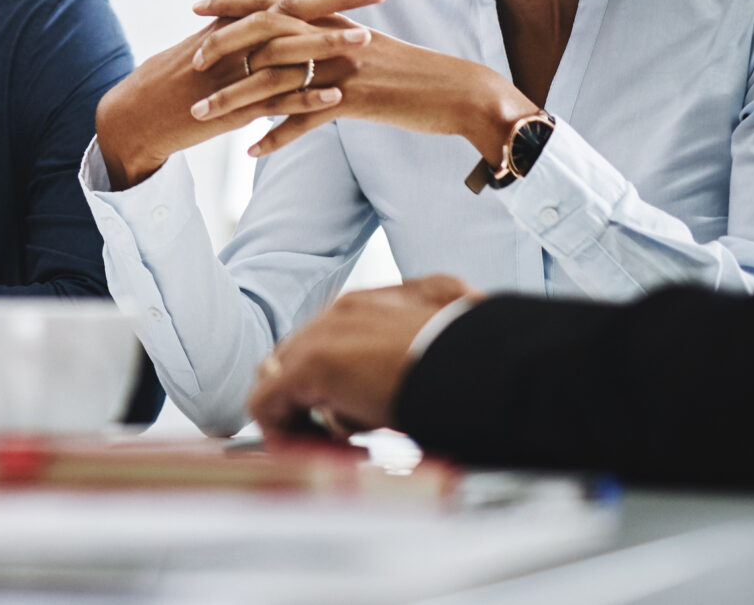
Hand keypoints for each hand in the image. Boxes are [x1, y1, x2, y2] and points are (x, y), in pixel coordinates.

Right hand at [95, 0, 386, 187]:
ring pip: (287, 53)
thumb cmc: (170, 84)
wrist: (135, 116)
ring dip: (328, 45)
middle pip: (292, 11)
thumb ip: (238, 34)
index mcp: (231, 24)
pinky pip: (273, 100)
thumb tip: (271, 23)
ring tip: (368, 41)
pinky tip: (336, 97)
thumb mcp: (204, 48)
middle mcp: (234, 40)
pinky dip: (305, 97)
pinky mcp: (231, 107)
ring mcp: (233, 72)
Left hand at [216, 25, 536, 160]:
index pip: (275, 4)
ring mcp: (344, 67)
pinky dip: (276, 136)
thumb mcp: (369, 47)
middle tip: (192, 63)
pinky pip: (306, 120)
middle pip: (267, 37)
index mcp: (335, 20)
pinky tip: (251, 151)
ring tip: (203, 117)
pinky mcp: (356, 100)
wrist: (460, 92)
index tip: (199, 7)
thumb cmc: (414, 74)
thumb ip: (331, 39)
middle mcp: (335, 37)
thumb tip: (297, 42)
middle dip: (225, 48)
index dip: (235, 4)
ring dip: (236, 101)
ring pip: (278, 81)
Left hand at [246, 274, 476, 439]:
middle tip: (357, 435)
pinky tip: (320, 451)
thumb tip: (455, 322)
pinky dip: (282, 433)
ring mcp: (324, 335)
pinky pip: (266, 403)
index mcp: (380, 301)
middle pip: (303, 357)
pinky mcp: (310, 367)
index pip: (335, 337)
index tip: (369, 413)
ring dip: (306, 416)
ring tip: (349, 443)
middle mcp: (345, 310)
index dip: (342, 382)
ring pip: (284, 378)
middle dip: (323, 399)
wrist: (487, 365)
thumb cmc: (484, 359)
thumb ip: (433, 328)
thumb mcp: (459, 329)